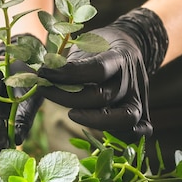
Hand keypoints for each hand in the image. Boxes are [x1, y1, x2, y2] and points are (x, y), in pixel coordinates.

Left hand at [38, 8, 167, 140]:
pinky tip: (101, 131)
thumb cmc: (100, 47)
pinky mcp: (142, 112)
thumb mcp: (85, 45)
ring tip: (71, 114)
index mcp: (120, 56)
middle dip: (70, 98)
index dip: (68, 75)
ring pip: (124, 118)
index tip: (43, 74)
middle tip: (46, 92)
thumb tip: (39, 75)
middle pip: (103, 97)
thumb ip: (68, 62)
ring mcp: (139, 98)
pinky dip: (124, 136)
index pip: (97, 69)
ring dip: (94, 120)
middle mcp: (132, 79)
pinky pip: (140, 131)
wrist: (130, 45)